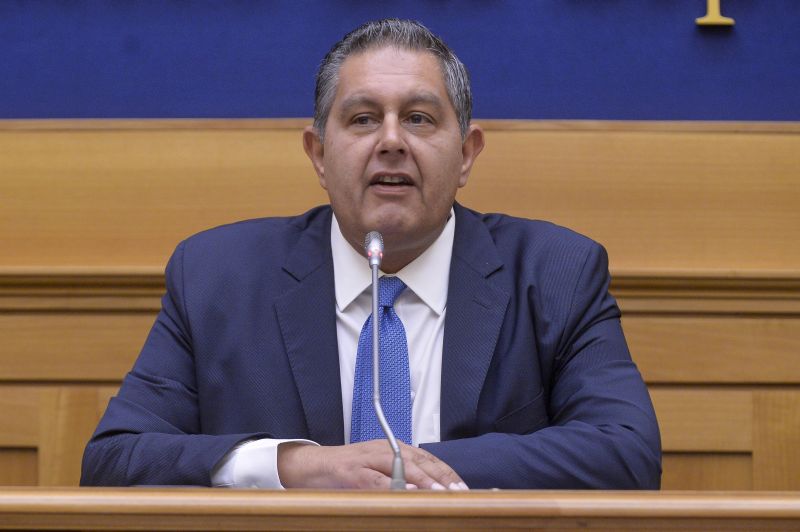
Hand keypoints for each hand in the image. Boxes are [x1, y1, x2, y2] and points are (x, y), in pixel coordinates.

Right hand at [277, 439, 466, 489]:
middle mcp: (385, 449)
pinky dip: (392, 485)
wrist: (312, 466)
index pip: (429, 459)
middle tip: (459, 492)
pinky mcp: (353, 471)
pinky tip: (405, 492)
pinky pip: (376, 479)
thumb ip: (402, 476)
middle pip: (421, 461)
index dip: (447, 474)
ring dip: (423, 481)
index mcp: (394, 448)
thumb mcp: (379, 470)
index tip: (463, 488)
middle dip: (442, 478)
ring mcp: (369, 459)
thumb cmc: (347, 471)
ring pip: (402, 467)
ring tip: (441, 493)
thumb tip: (432, 493)